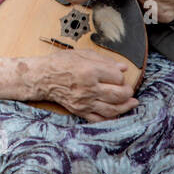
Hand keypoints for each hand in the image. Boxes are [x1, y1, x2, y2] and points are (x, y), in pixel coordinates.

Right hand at [20, 50, 138, 121]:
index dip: (121, 76)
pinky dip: (110, 118)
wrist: (42, 78)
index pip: (117, 77)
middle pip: (118, 95)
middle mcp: (89, 88)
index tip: (119, 75)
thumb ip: (105, 61)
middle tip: (129, 90)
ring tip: (131, 103)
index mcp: (90, 71)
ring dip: (125, 107)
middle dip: (128, 92)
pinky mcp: (80, 111)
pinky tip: (117, 114)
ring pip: (112, 109)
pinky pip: (99, 119)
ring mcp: (84, 102)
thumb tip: (122, 67)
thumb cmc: (61, 63)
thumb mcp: (83, 55)